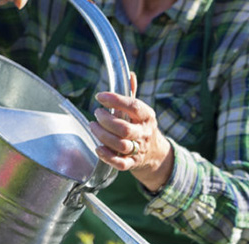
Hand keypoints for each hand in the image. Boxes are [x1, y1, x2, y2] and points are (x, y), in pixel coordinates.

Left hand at [91, 73, 173, 193]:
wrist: (155, 153)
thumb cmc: (141, 126)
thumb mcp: (140, 110)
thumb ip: (132, 93)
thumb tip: (129, 74)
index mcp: (147, 116)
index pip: (133, 106)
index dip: (116, 100)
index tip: (100, 97)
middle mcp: (144, 133)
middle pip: (124, 129)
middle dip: (106, 120)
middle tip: (97, 114)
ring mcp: (139, 149)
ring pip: (120, 145)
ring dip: (103, 136)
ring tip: (93, 126)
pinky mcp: (132, 163)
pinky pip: (120, 163)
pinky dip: (107, 157)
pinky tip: (98, 148)